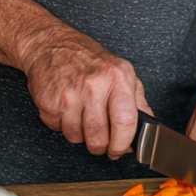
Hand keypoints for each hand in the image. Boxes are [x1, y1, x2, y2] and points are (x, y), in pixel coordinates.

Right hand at [19, 28, 150, 160]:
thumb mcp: (122, 73)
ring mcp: (69, 93)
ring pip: (76, 137)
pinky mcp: (48, 101)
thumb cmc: (90, 60)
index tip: (120, 150)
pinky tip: (66, 109)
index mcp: (118, 77)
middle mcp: (94, 84)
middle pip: (98, 136)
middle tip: (101, 141)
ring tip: (82, 116)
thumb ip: (138, 101)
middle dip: (100, 147)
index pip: (125, 121)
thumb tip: (147, 128)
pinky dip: (62, 125)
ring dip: (80, 135)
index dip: (123, 143)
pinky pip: (57, 129)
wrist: (53, 45)